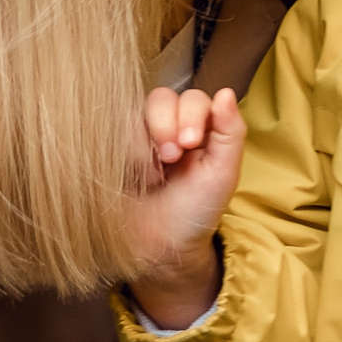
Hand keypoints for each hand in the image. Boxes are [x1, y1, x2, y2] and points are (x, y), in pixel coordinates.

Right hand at [122, 88, 244, 323]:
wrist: (159, 249)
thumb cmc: (195, 212)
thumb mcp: (222, 174)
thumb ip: (231, 132)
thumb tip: (225, 92)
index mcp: (199, 128)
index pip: (193, 99)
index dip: (190, 113)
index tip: (190, 143)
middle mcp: (168, 127)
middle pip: (160, 98)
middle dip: (165, 124)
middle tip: (171, 158)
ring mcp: (137, 138)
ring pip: (133, 112)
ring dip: (142, 139)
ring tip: (151, 174)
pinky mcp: (113, 150)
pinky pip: (111, 132)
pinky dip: (121, 148)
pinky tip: (132, 175)